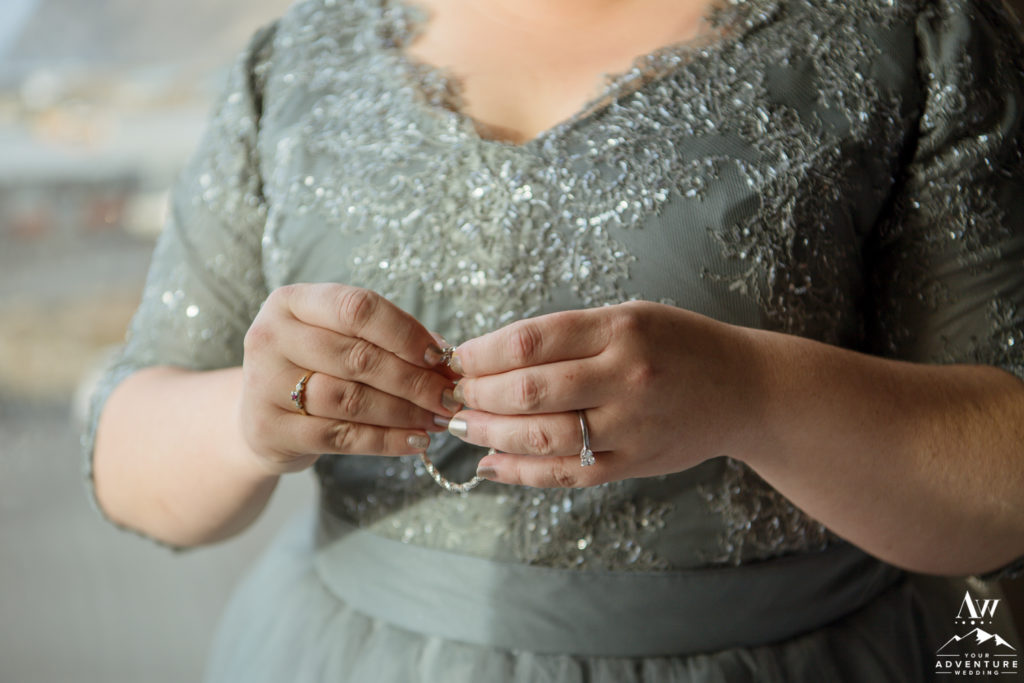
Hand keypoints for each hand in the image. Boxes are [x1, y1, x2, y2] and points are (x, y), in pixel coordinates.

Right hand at [239, 283, 457, 473]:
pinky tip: (415, 441)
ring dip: (405, 412)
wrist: (259, 417)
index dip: (405, 332)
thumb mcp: (338, 339)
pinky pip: (341, 437)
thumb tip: (445, 355)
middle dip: (414, 380)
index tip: (441, 355)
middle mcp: (271, 337)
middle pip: (358, 357)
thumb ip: (385, 339)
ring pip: (351, 400)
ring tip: (438, 420)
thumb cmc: (313, 368)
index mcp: (291, 302)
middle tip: (450, 396)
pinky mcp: (270, 431)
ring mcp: (265, 385)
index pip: (357, 308)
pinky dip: (386, 440)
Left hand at [447, 301, 760, 486]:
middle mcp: (624, 376)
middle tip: (449, 394)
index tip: (454, 358)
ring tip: (461, 427)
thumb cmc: (680, 345)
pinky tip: (489, 465)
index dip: (481, 353)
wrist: (745, 390)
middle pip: (529, 390)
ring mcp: (630, 425)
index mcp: (620, 329)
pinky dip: (520, 473)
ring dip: (490, 434)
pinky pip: (566, 474)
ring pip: (542, 437)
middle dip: (476, 394)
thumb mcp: (630, 317)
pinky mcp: (633, 463)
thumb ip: (568, 335)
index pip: (530, 341)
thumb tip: (492, 355)